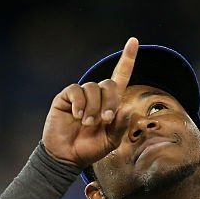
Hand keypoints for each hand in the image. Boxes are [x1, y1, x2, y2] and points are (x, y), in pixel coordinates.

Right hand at [42, 37, 137, 168]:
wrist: (66, 157)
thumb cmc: (89, 149)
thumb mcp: (110, 141)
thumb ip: (120, 126)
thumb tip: (127, 109)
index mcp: (110, 103)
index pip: (120, 77)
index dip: (127, 59)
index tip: (133, 41)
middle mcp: (96, 96)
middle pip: (109, 84)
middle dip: (110, 101)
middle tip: (105, 119)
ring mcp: (80, 96)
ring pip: (93, 88)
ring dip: (93, 108)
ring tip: (87, 123)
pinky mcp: (66, 98)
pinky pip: (76, 91)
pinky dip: (80, 104)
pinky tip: (76, 116)